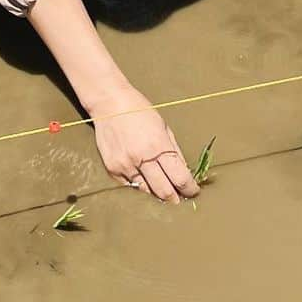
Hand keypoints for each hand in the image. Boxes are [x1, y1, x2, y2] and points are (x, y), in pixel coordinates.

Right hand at [89, 84, 197, 202]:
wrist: (109, 102)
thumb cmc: (138, 110)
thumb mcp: (163, 126)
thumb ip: (174, 151)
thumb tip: (184, 172)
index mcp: (159, 145)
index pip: (180, 178)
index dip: (189, 189)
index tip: (192, 191)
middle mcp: (142, 158)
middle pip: (164, 191)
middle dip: (174, 198)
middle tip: (179, 198)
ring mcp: (125, 165)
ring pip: (146, 192)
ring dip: (156, 193)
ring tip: (161, 188)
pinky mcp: (112, 168)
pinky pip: (130, 185)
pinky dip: (139, 185)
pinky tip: (143, 178)